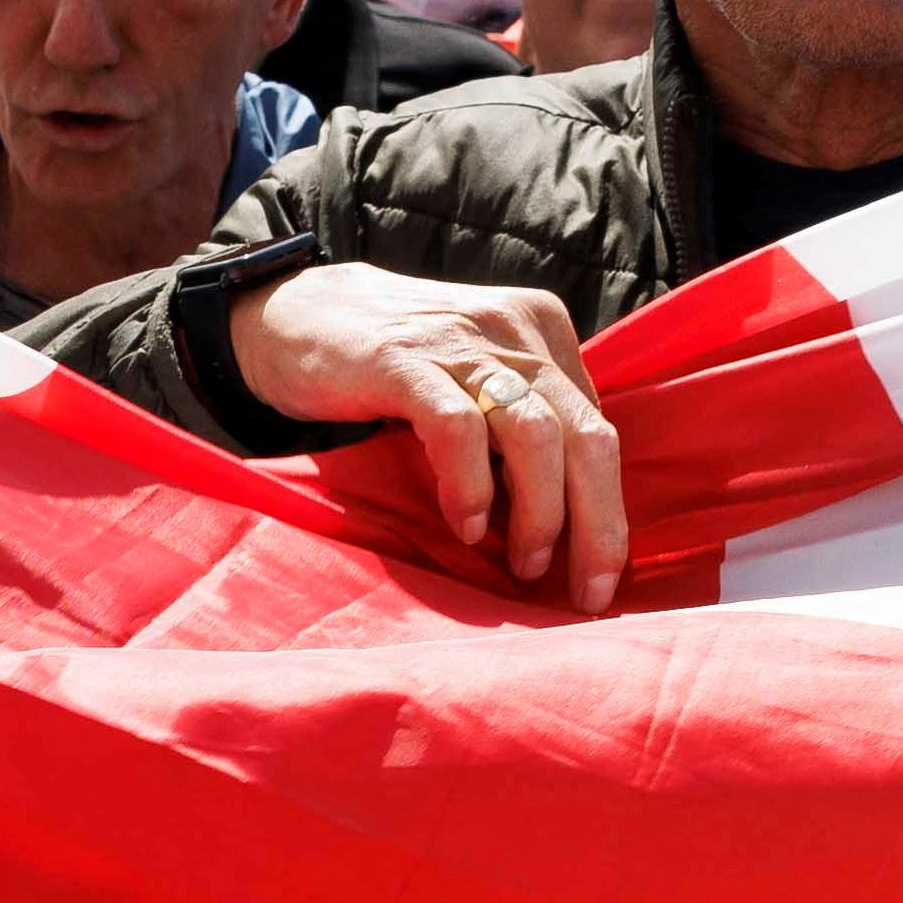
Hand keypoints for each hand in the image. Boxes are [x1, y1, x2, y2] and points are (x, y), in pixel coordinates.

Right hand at [235, 266, 625, 607]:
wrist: (293, 312)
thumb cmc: (394, 365)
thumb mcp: (476, 377)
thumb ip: (524, 421)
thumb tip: (573, 514)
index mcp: (542, 333)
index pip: (599, 429)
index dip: (609, 509)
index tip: (601, 572)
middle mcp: (514, 332)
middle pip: (587, 437)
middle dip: (597, 525)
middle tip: (588, 591)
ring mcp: (460, 343)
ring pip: (535, 435)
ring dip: (539, 514)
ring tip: (523, 564)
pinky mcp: (403, 361)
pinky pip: (458, 430)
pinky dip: (471, 487)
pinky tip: (467, 526)